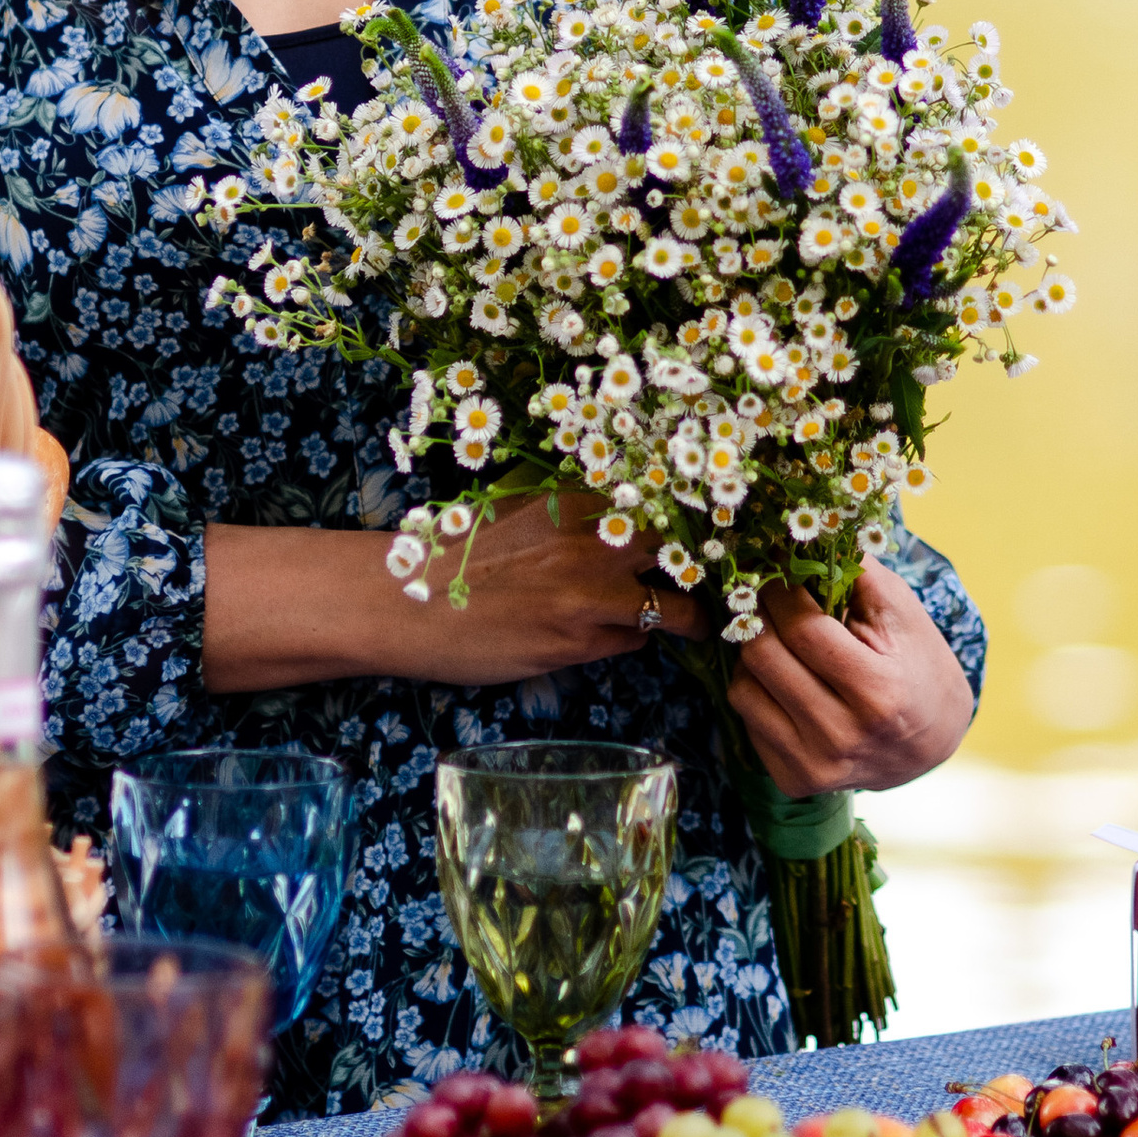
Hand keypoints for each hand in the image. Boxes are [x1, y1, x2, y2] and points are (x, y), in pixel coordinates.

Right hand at [200, 496, 701, 694]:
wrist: (400, 600)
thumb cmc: (455, 553)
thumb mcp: (520, 511)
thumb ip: (578, 512)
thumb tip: (634, 522)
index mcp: (578, 495)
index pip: (671, 496)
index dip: (708, 513)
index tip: (736, 520)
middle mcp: (593, 538)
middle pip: (689, 549)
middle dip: (712, 564)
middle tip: (730, 574)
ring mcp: (589, 592)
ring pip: (675, 606)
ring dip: (689, 614)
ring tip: (701, 618)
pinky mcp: (577, 640)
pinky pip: (635, 641)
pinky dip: (638, 638)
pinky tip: (625, 634)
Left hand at [727, 564, 972, 798]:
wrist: (930, 742)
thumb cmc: (917, 666)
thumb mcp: (903, 614)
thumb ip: (855, 572)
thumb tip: (802, 534)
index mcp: (877, 694)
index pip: (802, 630)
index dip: (780, 590)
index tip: (773, 566)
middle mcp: (841, 737)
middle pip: (763, 657)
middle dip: (759, 616)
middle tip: (765, 595)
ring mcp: (814, 765)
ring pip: (743, 688)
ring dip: (754, 654)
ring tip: (779, 641)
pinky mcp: (793, 781)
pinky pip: (746, 718)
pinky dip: (758, 689)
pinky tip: (785, 679)